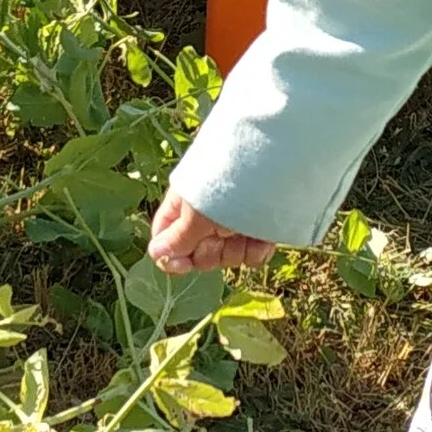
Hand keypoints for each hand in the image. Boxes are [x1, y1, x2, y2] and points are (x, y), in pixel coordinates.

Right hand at [150, 194, 275, 273]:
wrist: (277, 166)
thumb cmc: (228, 186)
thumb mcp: (197, 213)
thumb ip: (177, 238)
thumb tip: (154, 253)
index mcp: (184, 205)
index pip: (166, 238)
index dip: (171, 255)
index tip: (183, 265)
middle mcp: (207, 215)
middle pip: (198, 254)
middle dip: (211, 252)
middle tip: (221, 234)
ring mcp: (234, 222)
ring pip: (226, 256)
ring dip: (236, 251)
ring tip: (245, 231)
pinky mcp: (259, 228)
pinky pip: (251, 254)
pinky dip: (257, 251)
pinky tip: (263, 238)